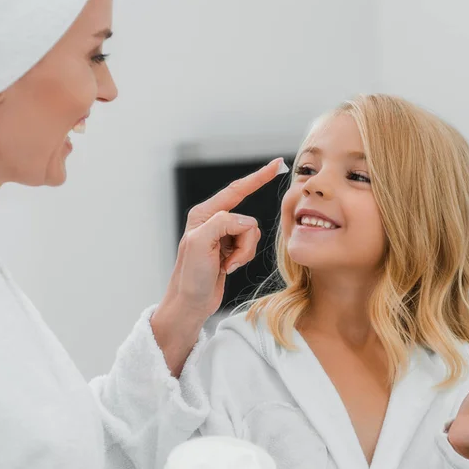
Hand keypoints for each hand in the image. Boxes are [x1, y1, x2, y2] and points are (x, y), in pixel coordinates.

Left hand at [151, 158, 282, 374]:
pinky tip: (228, 268)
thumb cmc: (190, 277)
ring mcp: (223, 236)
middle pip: (248, 220)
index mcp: (204, 214)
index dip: (258, 177)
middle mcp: (214, 221)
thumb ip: (222, 223)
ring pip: (252, 234)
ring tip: (227, 265)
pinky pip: (250, 246)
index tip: (278, 164)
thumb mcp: (199, 244)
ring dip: (244, 252)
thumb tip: (243, 221)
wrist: (191, 304)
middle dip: (244, 242)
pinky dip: (243, 258)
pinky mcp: (230, 249)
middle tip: (228, 260)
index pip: (236, 190)